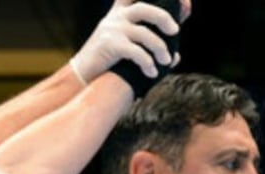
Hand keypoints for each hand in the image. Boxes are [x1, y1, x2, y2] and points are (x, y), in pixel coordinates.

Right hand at [71, 0, 188, 84]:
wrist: (82, 75)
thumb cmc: (107, 63)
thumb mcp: (125, 46)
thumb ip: (148, 45)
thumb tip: (177, 56)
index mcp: (119, 13)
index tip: (182, 2)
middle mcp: (115, 18)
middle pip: (145, 8)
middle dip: (164, 17)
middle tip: (175, 31)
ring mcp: (112, 30)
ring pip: (144, 33)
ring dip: (159, 48)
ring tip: (166, 61)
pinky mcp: (110, 45)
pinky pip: (136, 52)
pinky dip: (147, 63)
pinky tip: (152, 74)